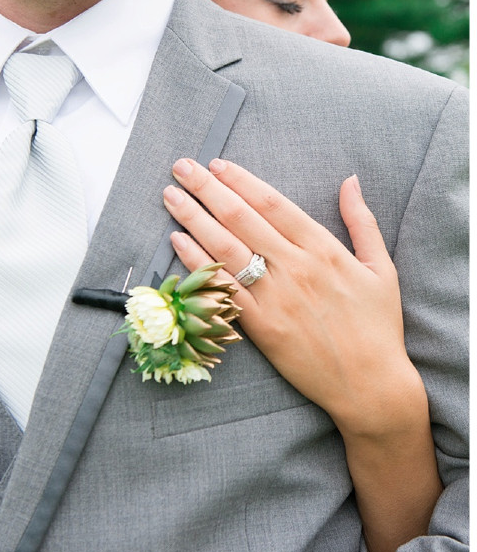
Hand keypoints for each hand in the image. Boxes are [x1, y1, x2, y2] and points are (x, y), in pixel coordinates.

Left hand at [163, 158, 425, 439]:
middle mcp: (295, 268)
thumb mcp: (381, 268)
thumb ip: (362, 221)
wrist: (370, 386)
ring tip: (171, 195)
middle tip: (182, 167)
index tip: (217, 165)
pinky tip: (177, 241)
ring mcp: (275, 297)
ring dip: (194, 217)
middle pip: (241, 218)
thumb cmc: (377, 326)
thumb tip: (350, 180)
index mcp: (323, 249)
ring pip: (226, 248)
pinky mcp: (261, 327)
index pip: (272, 203)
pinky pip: (221, 289)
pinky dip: (197, 263)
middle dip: (208, 188)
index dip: (241, 180)